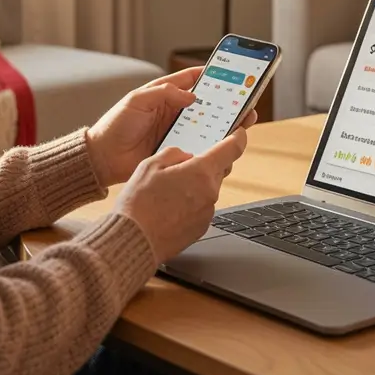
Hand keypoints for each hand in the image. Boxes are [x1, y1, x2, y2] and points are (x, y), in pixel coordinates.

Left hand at [86, 67, 258, 187]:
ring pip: (208, 125)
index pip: (193, 80)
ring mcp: (177, 132)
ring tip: (244, 121)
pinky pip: (199, 146)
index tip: (232, 71)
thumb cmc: (115, 125)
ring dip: (225, 124)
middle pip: (207, 104)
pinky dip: (213, 145)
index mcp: (165, 94)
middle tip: (247, 99)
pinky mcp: (177, 151)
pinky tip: (226, 144)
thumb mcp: (136, 100)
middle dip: (228, 101)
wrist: (103, 158)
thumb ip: (163, 93)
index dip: (212, 75)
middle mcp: (174, 112)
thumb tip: (192, 95)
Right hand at [113, 129, 248, 262]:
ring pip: (209, 190)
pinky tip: (170, 208)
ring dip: (196, 186)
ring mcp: (207, 212)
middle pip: (218, 171)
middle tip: (183, 167)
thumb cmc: (139, 203)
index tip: (239, 134)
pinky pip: (202, 208)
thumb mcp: (150, 165)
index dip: (238, 138)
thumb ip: (174, 154)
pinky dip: (191, 204)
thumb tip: (185, 156)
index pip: (231, 150)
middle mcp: (210, 192)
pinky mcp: (202, 228)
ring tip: (168, 192)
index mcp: (200, 172)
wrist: (134, 241)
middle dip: (205, 166)